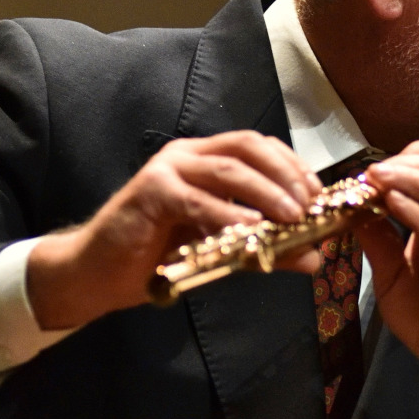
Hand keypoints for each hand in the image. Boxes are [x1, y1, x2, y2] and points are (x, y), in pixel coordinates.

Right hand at [27, 131, 321, 328]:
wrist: (99, 273)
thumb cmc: (158, 257)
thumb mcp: (222, 250)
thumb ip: (265, 248)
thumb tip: (314, 257)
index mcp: (205, 159)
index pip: (259, 146)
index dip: (293, 165)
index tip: (319, 194)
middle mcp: (188, 155)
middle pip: (248, 146)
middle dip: (285, 172)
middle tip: (309, 204)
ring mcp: (167, 169)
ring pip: (227, 168)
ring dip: (265, 191)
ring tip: (292, 216)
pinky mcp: (151, 191)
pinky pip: (196, 199)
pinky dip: (226, 212)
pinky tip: (250, 227)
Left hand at [357, 143, 418, 418]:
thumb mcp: (392, 276)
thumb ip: (378, 242)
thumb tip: (353, 211)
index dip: (402, 160)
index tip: (366, 174)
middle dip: (405, 160)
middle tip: (371, 172)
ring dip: (406, 177)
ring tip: (376, 179)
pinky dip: (414, 211)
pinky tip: (391, 205)